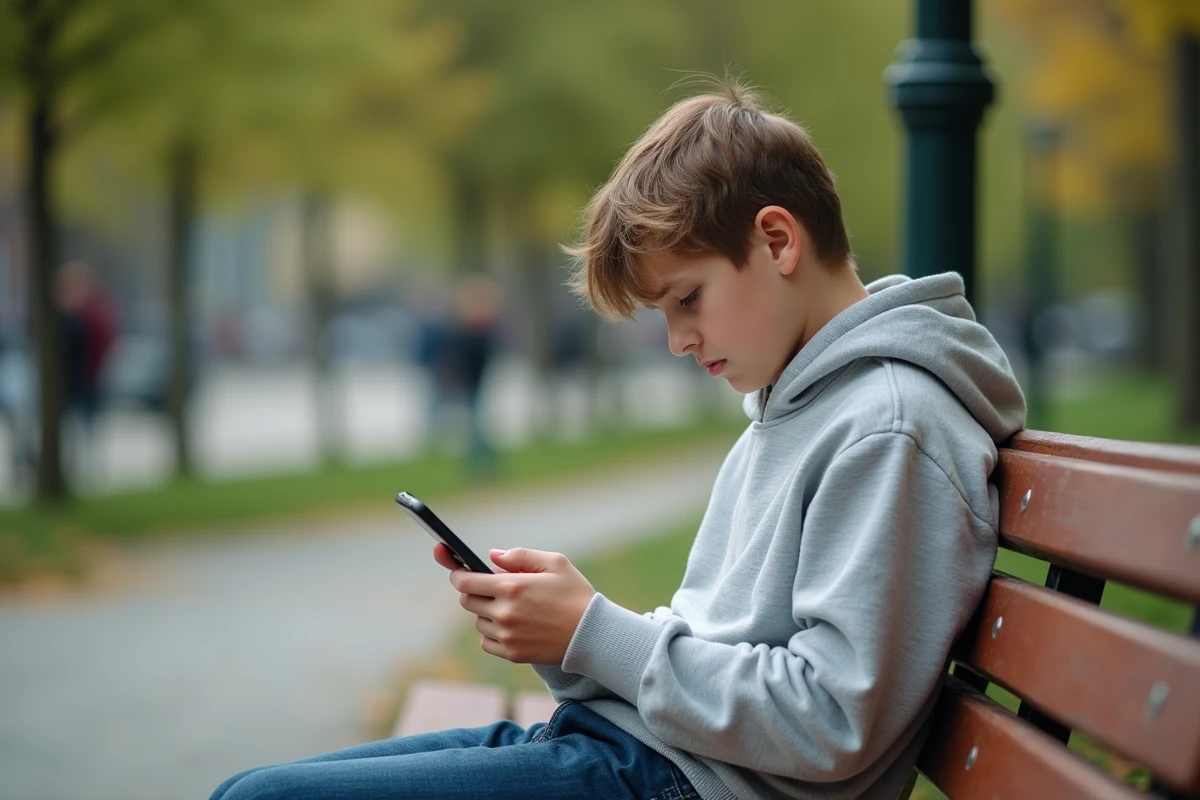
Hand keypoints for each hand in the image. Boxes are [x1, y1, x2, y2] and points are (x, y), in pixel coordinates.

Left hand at [432, 544, 595, 664]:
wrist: (593, 634)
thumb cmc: (575, 594)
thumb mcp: (555, 563)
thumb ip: (520, 556)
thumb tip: (492, 557)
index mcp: (512, 587)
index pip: (465, 581)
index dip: (457, 573)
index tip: (459, 571)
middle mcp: (504, 612)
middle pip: (467, 601)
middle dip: (475, 591)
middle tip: (493, 588)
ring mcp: (507, 635)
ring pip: (478, 622)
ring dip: (486, 613)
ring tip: (511, 608)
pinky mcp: (512, 654)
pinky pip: (486, 642)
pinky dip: (493, 634)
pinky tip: (512, 627)